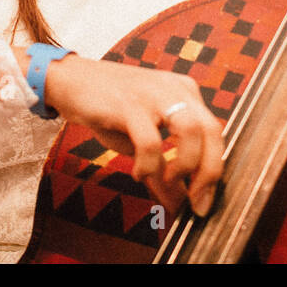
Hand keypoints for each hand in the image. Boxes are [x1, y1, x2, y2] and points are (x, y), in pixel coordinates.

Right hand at [21, 48, 223, 216]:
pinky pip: (150, 140)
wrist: (71, 81)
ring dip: (184, 166)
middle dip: (209, 172)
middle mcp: (176, 89)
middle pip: (211, 130)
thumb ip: (163, 169)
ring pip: (190, 130)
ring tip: (167, 179)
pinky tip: (139, 172)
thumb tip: (179, 205)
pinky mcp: (129, 103)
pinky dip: (149, 164)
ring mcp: (154, 94)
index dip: (215, 169)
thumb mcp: (143, 139)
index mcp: (185, 93)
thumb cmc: (110, 110)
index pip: (215, 131)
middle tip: (198, 202)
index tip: (204, 201)